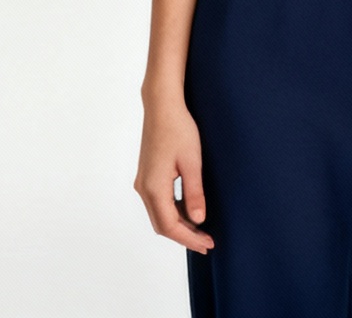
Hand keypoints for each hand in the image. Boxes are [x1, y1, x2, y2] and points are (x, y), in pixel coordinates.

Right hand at [134, 99, 215, 253]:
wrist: (162, 107)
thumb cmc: (179, 130)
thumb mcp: (192, 162)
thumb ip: (195, 192)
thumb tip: (199, 219)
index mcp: (154, 187)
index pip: (170, 225)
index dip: (189, 238)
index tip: (208, 244)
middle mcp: (144, 188)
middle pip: (162, 224)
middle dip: (184, 236)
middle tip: (207, 243)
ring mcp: (143, 183)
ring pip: (159, 215)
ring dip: (179, 226)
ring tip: (202, 231)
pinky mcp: (147, 177)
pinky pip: (159, 203)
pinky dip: (174, 213)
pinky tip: (190, 212)